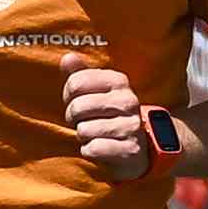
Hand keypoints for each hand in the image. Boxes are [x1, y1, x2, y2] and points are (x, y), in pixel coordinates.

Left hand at [62, 57, 167, 184]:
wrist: (140, 145)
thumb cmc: (109, 115)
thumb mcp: (97, 91)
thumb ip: (80, 74)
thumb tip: (67, 57)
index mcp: (118, 81)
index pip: (76, 82)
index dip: (69, 95)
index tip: (78, 101)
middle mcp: (128, 101)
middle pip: (77, 106)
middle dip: (74, 118)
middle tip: (85, 121)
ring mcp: (131, 125)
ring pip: (84, 130)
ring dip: (84, 136)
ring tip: (95, 134)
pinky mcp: (130, 149)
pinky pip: (94, 148)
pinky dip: (90, 151)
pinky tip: (101, 148)